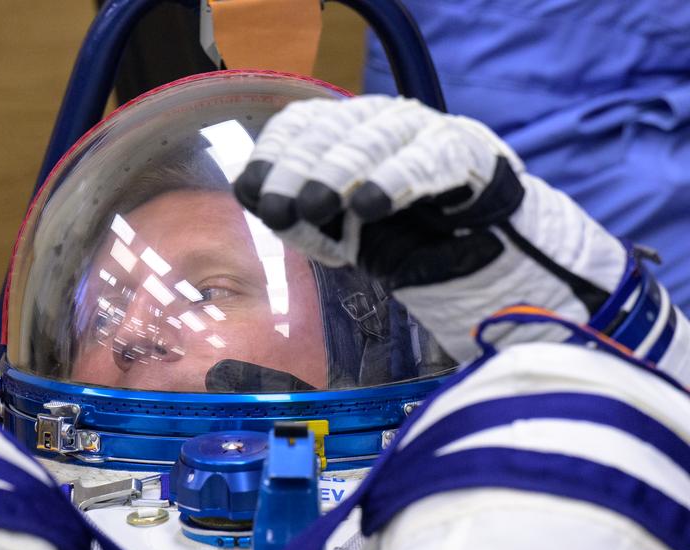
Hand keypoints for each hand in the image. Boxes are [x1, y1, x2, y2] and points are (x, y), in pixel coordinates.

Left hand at [233, 96, 627, 360]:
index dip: (274, 154)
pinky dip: (396, 180)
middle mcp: (380, 121)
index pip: (300, 124)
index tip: (252, 190)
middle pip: (330, 131)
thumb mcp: (335, 231)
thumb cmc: (394, 235)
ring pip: (374, 139)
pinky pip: (427, 160)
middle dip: (298, 170)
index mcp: (344, 132)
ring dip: (338, 172)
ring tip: (316, 205)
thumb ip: (297, 216)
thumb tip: (258, 199)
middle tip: (276, 207)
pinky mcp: (464, 151)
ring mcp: (423, 131)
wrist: (472, 253)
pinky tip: (371, 204)